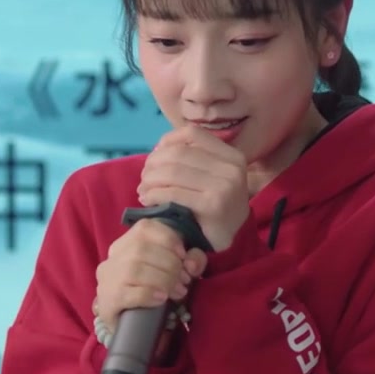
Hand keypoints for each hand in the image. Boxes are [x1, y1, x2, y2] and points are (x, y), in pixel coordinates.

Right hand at [95, 219, 208, 332]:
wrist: (132, 326)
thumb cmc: (156, 290)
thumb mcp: (177, 270)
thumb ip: (192, 260)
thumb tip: (192, 264)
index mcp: (128, 242)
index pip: (144, 228)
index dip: (168, 238)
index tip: (183, 256)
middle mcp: (113, 256)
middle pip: (141, 249)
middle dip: (170, 264)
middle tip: (184, 281)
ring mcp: (107, 278)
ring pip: (134, 269)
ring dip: (163, 280)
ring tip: (178, 292)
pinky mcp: (107, 300)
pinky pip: (127, 292)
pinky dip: (149, 294)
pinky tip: (161, 299)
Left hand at [137, 125, 249, 251]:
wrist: (231, 239)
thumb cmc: (217, 205)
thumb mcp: (214, 175)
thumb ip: (194, 158)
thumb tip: (158, 148)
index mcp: (231, 155)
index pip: (192, 134)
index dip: (167, 141)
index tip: (155, 155)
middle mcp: (231, 167)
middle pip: (178, 153)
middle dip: (153, 164)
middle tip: (143, 178)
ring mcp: (223, 186)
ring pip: (173, 172)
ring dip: (150, 180)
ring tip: (142, 190)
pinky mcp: (212, 206)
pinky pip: (173, 192)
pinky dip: (154, 194)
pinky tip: (148, 200)